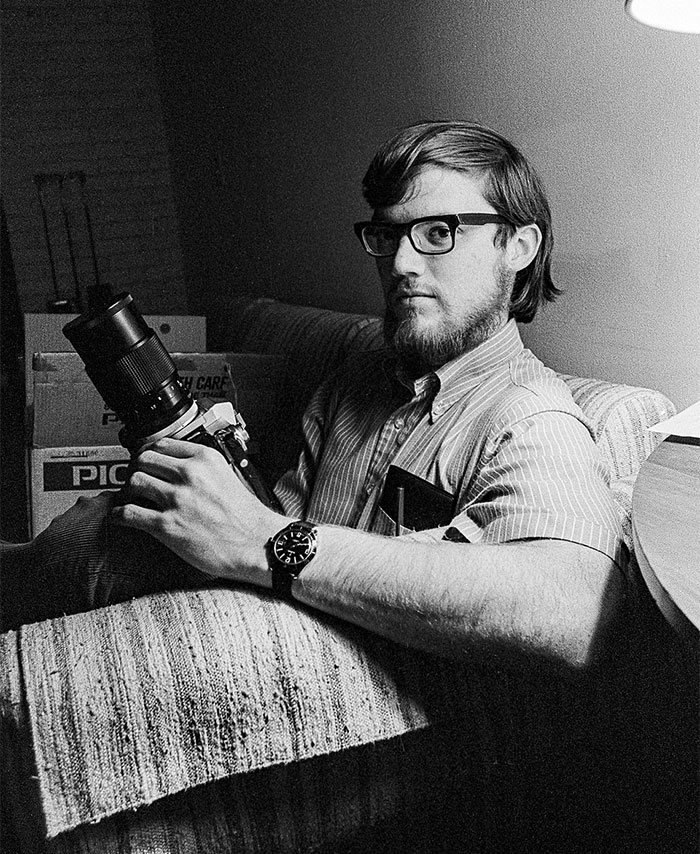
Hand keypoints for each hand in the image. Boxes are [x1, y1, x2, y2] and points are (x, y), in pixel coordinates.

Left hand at [110, 438, 286, 583]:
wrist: (257, 544)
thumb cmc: (247, 517)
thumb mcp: (228, 476)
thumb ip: (203, 468)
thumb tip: (179, 468)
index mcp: (205, 459)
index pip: (162, 445)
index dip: (149, 453)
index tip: (145, 460)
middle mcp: (189, 474)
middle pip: (143, 460)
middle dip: (136, 469)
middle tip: (136, 479)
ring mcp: (177, 499)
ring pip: (133, 482)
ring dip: (127, 491)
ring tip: (129, 497)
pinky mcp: (167, 526)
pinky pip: (128, 513)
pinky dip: (118, 515)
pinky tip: (119, 516)